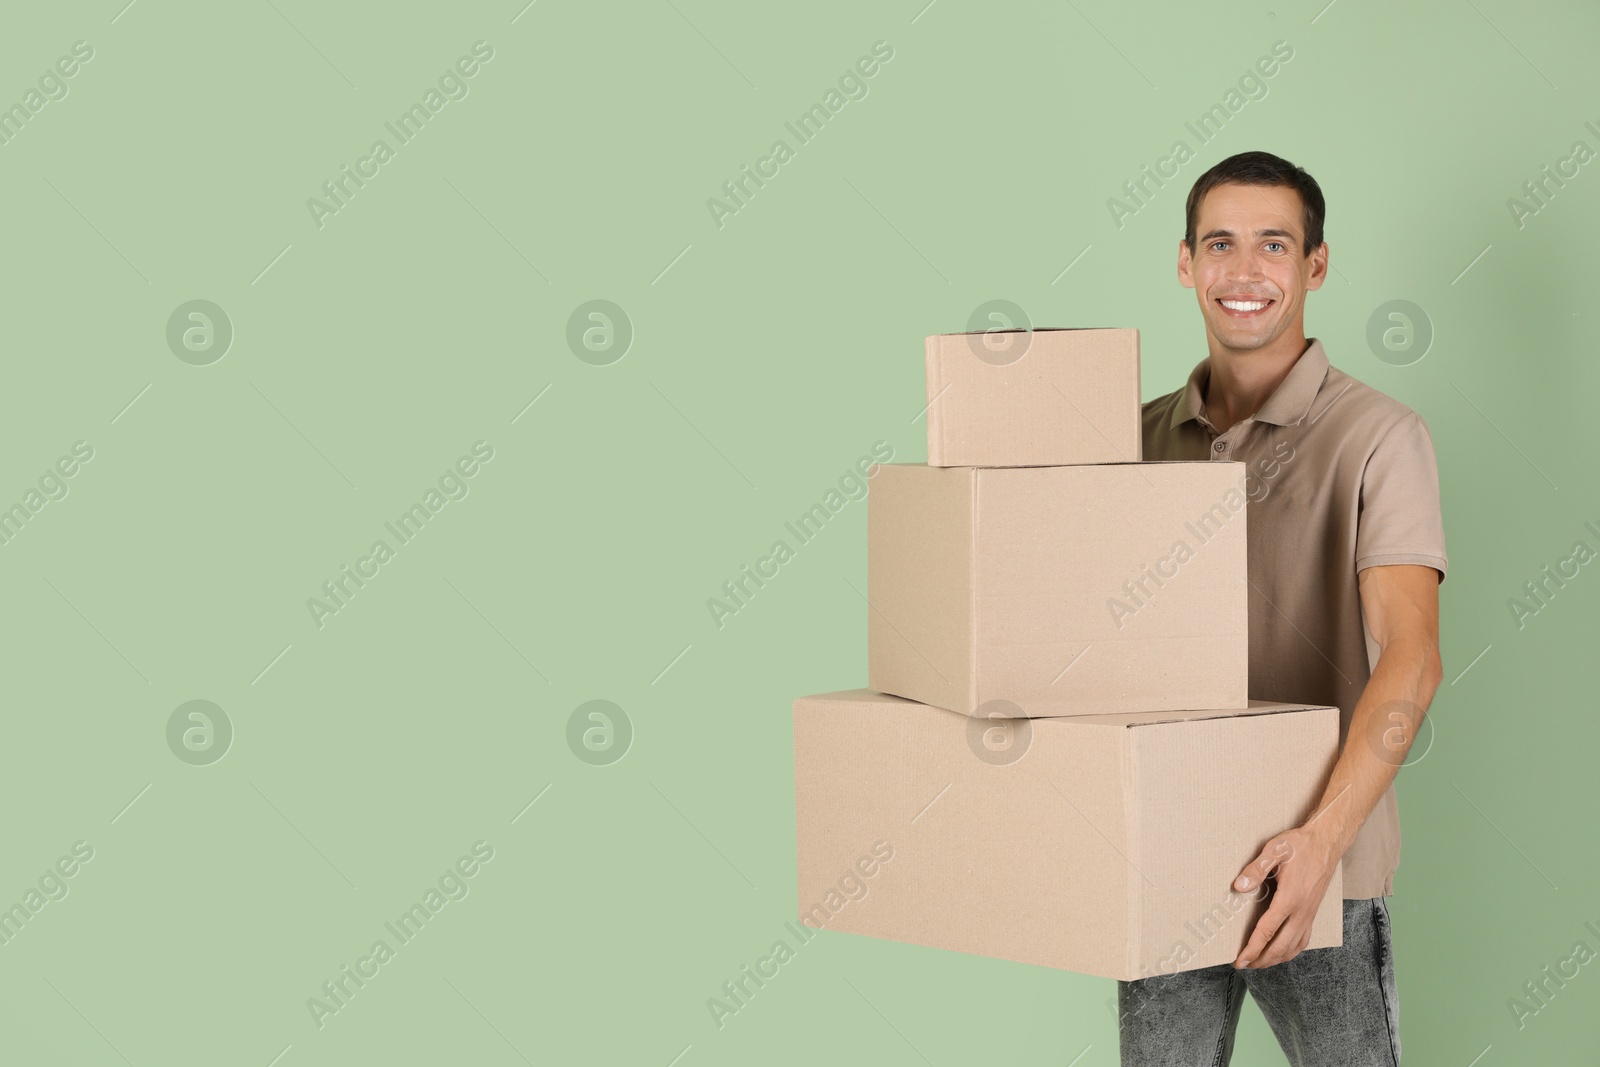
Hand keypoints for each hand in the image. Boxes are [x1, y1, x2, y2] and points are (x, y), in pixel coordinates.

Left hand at [1231, 824, 1339, 969]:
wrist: (1327, 843)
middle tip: (1242, 965)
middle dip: (1260, 960)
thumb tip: (1239, 886)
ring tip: (1257, 963)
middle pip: (1280, 947)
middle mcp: (1302, 912)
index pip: (1267, 931)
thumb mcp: (1274, 851)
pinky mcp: (1313, 913)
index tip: (1239, 960)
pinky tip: (1280, 953)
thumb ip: (1256, 869)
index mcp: (1290, 899)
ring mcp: (1309, 914)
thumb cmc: (1299, 845)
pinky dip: (1290, 952)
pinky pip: (1302, 940)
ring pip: (1293, 948)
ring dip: (1275, 959)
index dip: (1252, 949)